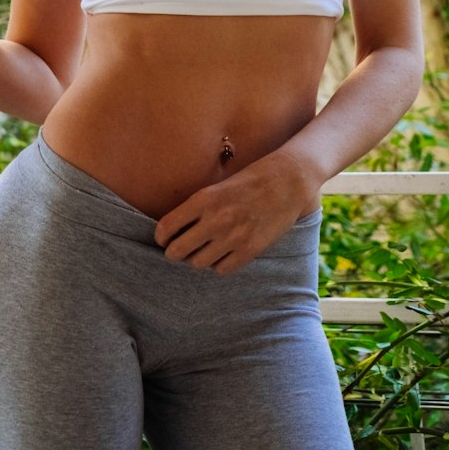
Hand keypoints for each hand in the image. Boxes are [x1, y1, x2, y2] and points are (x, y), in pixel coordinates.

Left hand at [154, 152, 319, 274]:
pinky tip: (223, 253)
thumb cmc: (250, 180)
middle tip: (179, 249)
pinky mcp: (250, 250)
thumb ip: (197, 208)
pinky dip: (219, 264)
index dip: (161, 237)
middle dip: (174, 252)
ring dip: (197, 258)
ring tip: (204, 249)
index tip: (164, 239)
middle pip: (177, 251)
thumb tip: (174, 231)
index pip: (166, 228)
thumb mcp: (218, 187)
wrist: (288, 181)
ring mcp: (233, 237)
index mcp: (204, 199)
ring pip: (197, 263)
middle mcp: (216, 220)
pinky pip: (221, 269)